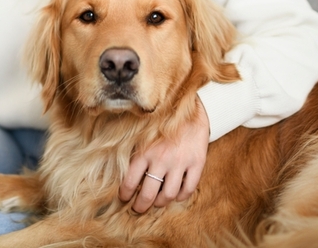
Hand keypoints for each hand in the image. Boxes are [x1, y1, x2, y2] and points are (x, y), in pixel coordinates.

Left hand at [119, 96, 209, 213]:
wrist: (192, 108)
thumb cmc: (163, 121)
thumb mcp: (144, 132)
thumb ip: (135, 150)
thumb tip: (121, 170)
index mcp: (145, 151)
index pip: (130, 181)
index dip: (126, 194)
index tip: (124, 198)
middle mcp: (161, 159)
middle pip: (148, 193)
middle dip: (141, 205)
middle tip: (138, 208)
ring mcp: (180, 162)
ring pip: (168, 195)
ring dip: (161, 202)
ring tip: (157, 202)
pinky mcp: (196, 163)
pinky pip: (188, 188)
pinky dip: (181, 196)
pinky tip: (177, 195)